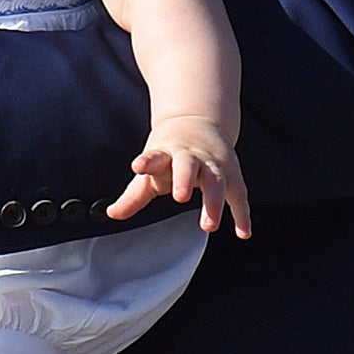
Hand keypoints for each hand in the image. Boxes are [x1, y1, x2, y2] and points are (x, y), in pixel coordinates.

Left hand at [107, 114, 251, 237]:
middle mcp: (190, 155)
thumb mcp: (151, 166)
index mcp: (166, 152)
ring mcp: (213, 163)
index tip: (136, 167)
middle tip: (179, 198)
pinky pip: (239, 195)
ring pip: (216, 180)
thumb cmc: (170, 150)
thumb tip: (111, 214)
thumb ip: (133, 195)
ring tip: (208, 225)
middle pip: (187, 165)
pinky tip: (242, 233)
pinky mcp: (232, 174)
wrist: (197, 120)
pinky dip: (242, 214)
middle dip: (184, 179)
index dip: (146, 161)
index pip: (155, 156)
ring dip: (214, 202)